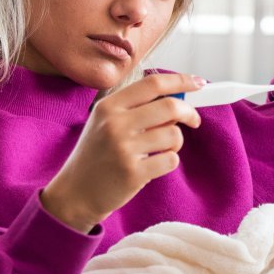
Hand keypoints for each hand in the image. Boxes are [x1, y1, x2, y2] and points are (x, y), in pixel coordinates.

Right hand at [40, 73, 204, 232]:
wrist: (75, 193)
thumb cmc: (96, 155)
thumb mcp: (106, 123)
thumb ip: (137, 109)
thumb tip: (180, 100)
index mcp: (109, 106)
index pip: (153, 84)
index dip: (181, 80)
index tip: (198, 83)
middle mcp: (115, 124)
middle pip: (170, 106)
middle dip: (190, 112)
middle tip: (194, 120)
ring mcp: (124, 148)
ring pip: (174, 134)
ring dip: (175, 142)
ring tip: (160, 150)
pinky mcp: (133, 173)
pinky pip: (171, 159)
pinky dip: (169, 162)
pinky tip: (153, 166)